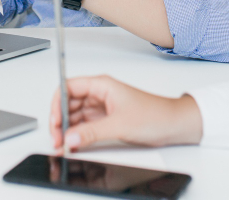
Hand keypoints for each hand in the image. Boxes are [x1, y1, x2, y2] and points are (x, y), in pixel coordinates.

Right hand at [49, 76, 202, 150]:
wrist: (174, 124)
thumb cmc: (154, 114)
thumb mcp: (119, 125)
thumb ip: (91, 132)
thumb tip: (70, 138)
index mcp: (101, 85)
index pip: (68, 87)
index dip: (57, 103)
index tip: (55, 121)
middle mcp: (99, 94)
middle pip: (68, 103)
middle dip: (59, 120)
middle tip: (57, 138)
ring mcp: (102, 107)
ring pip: (75, 116)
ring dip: (67, 129)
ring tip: (64, 144)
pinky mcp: (106, 120)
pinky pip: (85, 125)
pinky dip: (78, 134)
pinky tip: (75, 144)